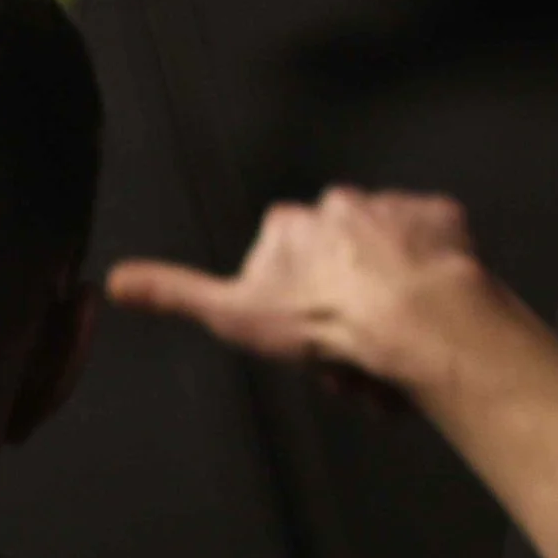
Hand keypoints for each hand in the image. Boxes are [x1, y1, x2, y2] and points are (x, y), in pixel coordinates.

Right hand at [107, 187, 532, 401]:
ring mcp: (394, 205)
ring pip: (386, 257)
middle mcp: (339, 202)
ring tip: (393, 345)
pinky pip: (435, 243)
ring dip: (387, 295)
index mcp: (289, 223)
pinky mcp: (443, 217)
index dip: (293, 303)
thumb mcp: (234, 315)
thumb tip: (114, 280)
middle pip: (336, 260)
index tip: (307, 337)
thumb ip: (176, 293)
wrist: (413, 317)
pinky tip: (429, 311)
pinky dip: (431, 274)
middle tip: (354, 356)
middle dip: (343, 305)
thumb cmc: (320, 321)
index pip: (283, 257)